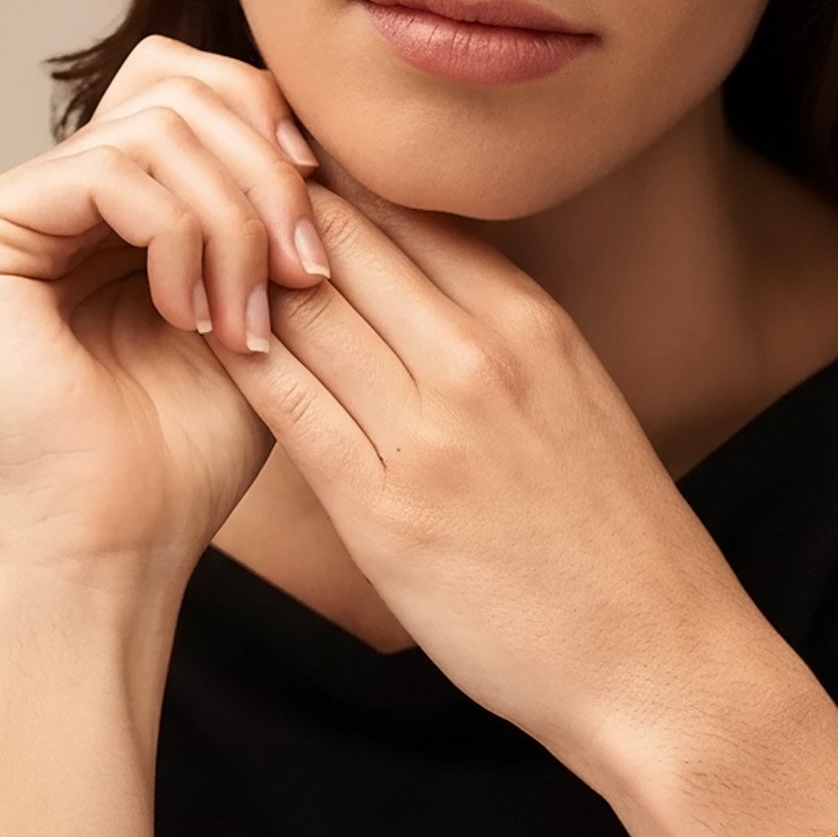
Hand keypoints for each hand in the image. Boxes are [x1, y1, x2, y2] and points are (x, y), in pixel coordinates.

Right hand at [0, 34, 333, 590]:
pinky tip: (192, 321)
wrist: (128, 540)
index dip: (275, 130)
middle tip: (306, 273)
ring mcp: (14, 209)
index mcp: (126, 204)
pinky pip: (106, 173)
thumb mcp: (271, 318)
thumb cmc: (198, 451)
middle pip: (180, 84)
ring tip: (250, 324)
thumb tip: (323, 138)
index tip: (326, 226)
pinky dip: (177, 240)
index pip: (201, 89)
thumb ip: (279, 222)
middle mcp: (62, 192)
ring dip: (233, 226)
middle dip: (267, 176)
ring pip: (155, 127)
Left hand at [200, 181, 772, 766]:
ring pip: (302, 309)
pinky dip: (234, 360)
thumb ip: (502, 345)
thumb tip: (425, 303)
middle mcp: (483, 356)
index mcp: (534, 323)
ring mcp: (434, 432)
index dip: (322, 181)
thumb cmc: (620, 549)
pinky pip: (286, 405)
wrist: (661, 662)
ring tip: (176, 263)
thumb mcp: (581, 406)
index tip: (266, 174)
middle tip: (193, 197)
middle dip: (261, 210)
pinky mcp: (389, 514)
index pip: (404, 207)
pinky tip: (194, 341)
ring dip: (232, 277)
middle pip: (341, 238)